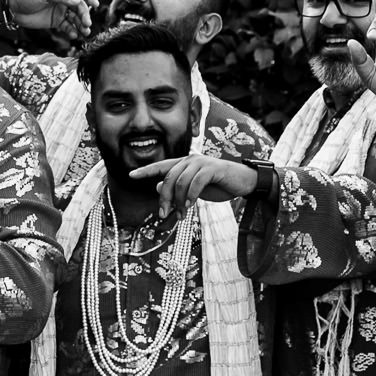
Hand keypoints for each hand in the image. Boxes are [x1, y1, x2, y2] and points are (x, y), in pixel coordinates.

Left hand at [4, 0, 96, 39]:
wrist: (12, 8)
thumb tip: (79, 1)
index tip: (94, 5)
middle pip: (80, 6)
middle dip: (85, 15)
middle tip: (87, 23)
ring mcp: (61, 10)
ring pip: (76, 18)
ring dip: (82, 25)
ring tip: (85, 32)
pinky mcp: (56, 21)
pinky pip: (68, 26)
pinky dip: (72, 31)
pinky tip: (74, 35)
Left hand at [130, 153, 258, 217]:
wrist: (243, 182)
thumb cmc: (219, 185)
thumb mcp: (194, 189)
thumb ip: (178, 187)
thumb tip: (157, 186)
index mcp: (184, 164)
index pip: (161, 166)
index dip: (145, 171)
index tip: (131, 175)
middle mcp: (190, 160)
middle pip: (168, 179)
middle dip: (164, 199)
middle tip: (163, 215)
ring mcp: (201, 162)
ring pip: (180, 182)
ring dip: (178, 201)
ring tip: (182, 214)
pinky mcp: (212, 168)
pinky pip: (195, 183)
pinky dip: (190, 196)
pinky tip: (190, 206)